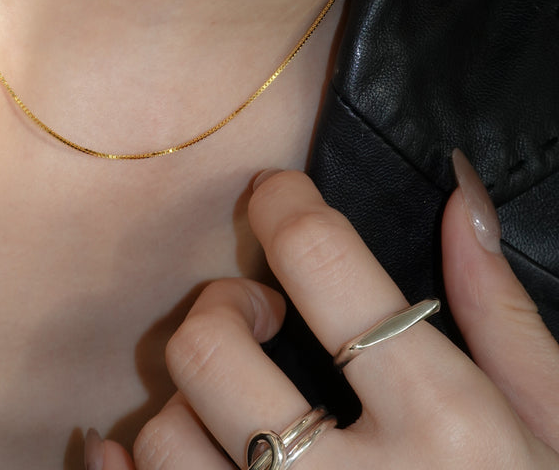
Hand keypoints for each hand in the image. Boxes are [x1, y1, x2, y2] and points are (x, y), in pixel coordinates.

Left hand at [97, 151, 558, 468]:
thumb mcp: (552, 429)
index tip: (273, 193)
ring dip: (190, 399)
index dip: (284, 204)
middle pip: (212, 348)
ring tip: (238, 405)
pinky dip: (120, 465)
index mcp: (445, 426)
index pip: (323, 262)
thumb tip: (461, 197)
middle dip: (223, 306)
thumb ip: (502, 315)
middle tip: (258, 314)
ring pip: (165, 434)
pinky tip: (139, 443)